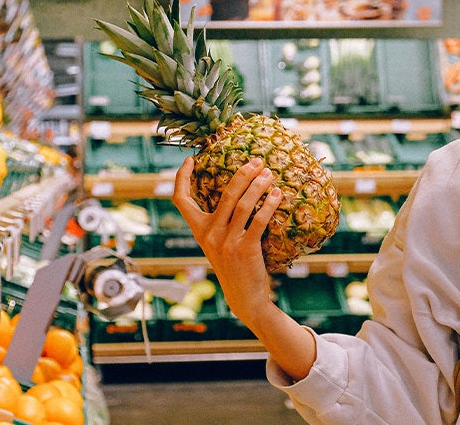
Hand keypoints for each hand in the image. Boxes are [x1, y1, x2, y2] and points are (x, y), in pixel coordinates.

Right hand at [173, 157, 283, 323]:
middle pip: (224, 193)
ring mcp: (226, 242)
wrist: (244, 298)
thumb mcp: (219, 244)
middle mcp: (209, 235)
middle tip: (257, 162)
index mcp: (199, 231)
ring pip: (242, 204)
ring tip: (269, 174)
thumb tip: (236, 192)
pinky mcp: (244, 249)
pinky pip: (258, 220)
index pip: (181, 201)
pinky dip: (268, 204)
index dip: (181, 178)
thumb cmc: (235, 266)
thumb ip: (220, 223)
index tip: (189, 160)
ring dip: (258, 185)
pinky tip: (277, 195)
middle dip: (242, 174)